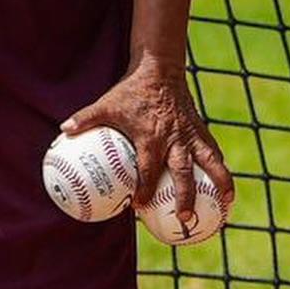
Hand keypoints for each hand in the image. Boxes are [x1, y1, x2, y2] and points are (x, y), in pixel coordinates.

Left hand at [61, 59, 234, 233]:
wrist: (160, 70)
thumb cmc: (130, 91)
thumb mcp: (106, 104)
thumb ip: (85, 118)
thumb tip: (63, 129)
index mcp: (151, 138)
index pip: (148, 169)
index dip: (145, 188)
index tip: (140, 207)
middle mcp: (174, 139)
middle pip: (182, 173)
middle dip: (185, 197)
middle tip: (184, 219)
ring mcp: (190, 135)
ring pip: (209, 163)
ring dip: (219, 183)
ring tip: (226, 205)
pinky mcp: (200, 129)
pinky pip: (213, 151)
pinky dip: (221, 168)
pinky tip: (226, 187)